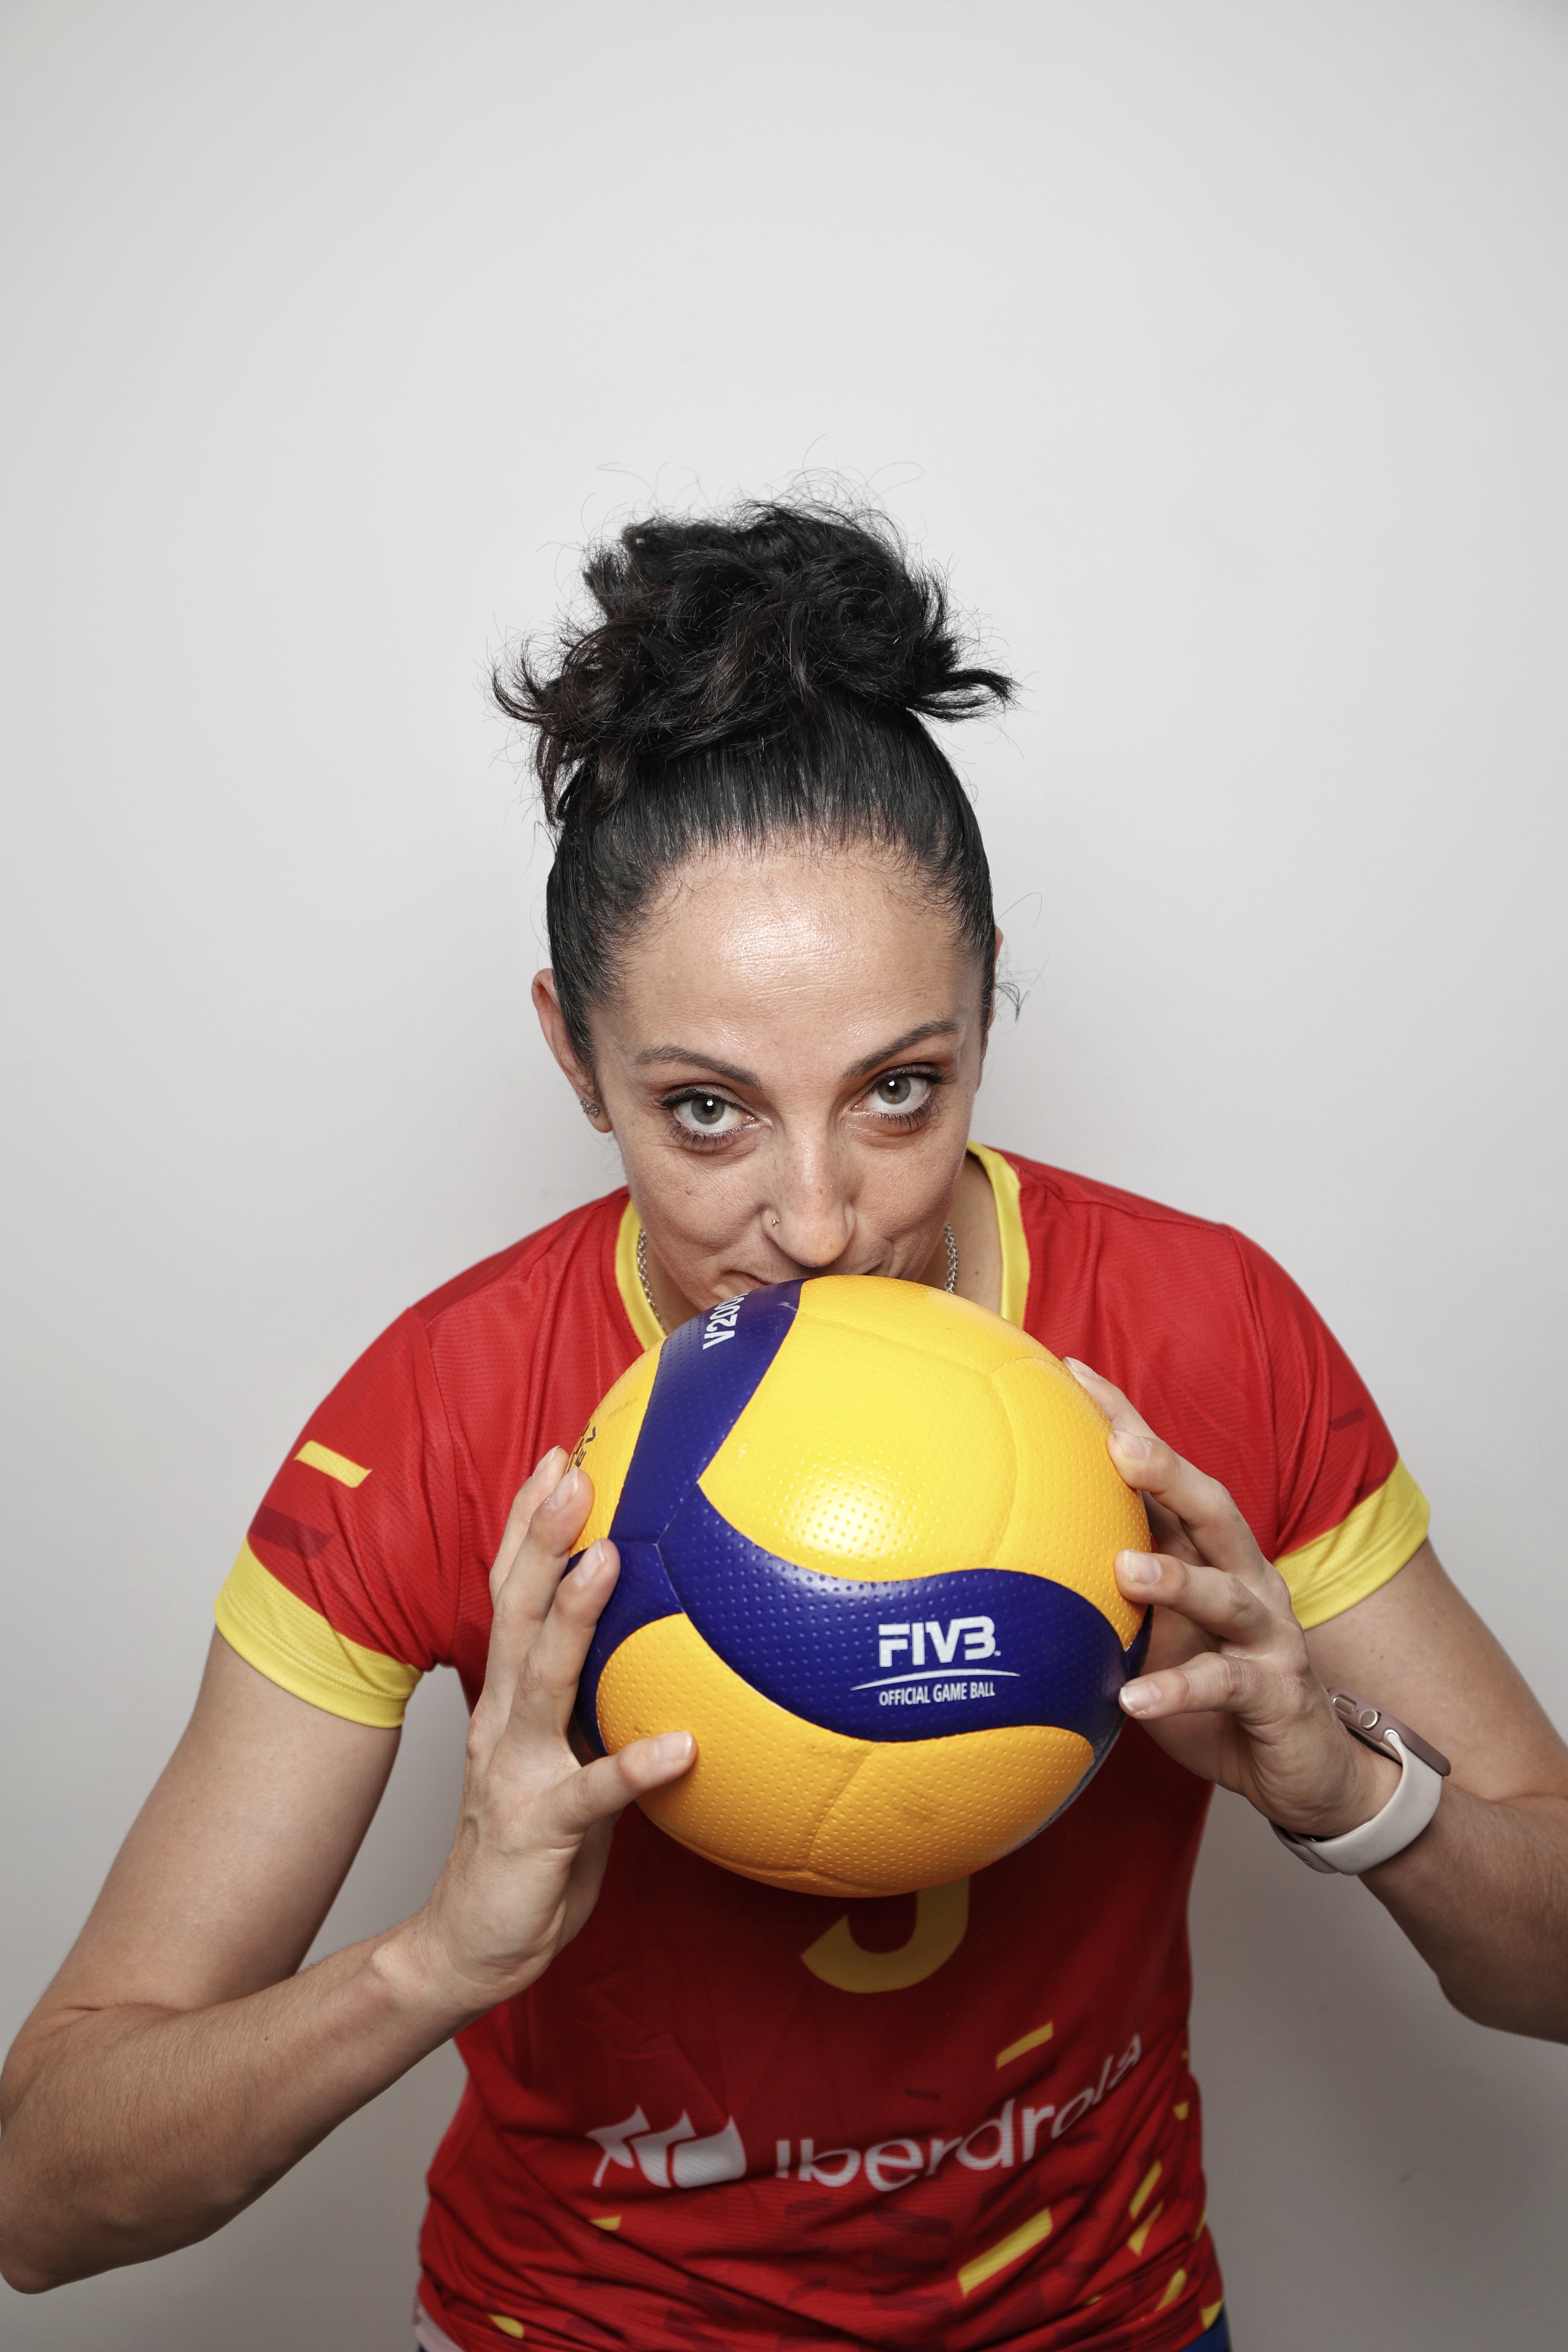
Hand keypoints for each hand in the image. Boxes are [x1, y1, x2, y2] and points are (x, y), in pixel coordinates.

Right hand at [394, 1451, 693, 2022]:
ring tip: (611, 1560)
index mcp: (509, 1697)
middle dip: (542, 1537)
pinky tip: (681, 1748)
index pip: (514, 1593)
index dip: (531, 1525)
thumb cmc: (536, 1844)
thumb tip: (664, 1640)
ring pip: (543, 1679)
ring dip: (575, 1617)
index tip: (559, 1457)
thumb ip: (595, 1699)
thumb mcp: (567, 1752)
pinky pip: (595, 1794)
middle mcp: (503, 1719)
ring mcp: (515, 1770)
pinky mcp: (540, 1828)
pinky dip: (634, 1768)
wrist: (471, 1943)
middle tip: (572, 1470)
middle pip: (517, 1610)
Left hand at [1066, 1363, 1398, 1838]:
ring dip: (1177, 1579)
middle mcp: (1246, 1578)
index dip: (1126, 1421)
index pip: (1168, 1476)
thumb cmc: (1214, 1685)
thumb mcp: (1155, 1631)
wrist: (1302, 1764)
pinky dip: (1178, 1689)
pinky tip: (1132, 1698)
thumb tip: (1010, 1552)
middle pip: (1212, 1510)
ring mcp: (1268, 1634)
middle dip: (1169, 1473)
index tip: (1071, 1371)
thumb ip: (1105, 1591)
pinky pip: (1225, 1686)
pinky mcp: (1277, 1693)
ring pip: (1226, 1593)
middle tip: (1121, 1445)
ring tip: (1127, 1570)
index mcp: (1211, 1554)